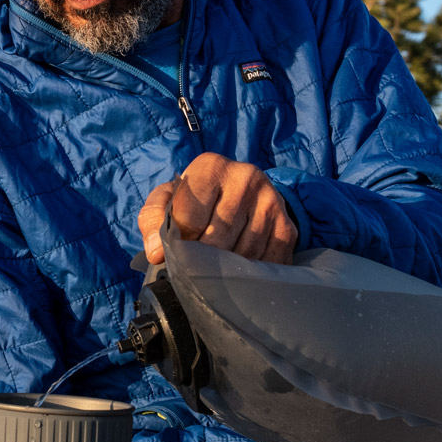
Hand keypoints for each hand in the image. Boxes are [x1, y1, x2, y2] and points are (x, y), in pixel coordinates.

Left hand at [140, 153, 298, 264]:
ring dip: (225, 272)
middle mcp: (245, 178)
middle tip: (193, 269)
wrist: (240, 193)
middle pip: (216, 240)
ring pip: (242, 255)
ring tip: (214, 271)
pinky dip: (249, 275)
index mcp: (211, 167)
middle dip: (200, 261)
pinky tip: (238, 273)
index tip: (175, 253)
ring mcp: (271, 202)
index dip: (178, 244)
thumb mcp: (166, 201)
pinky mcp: (288, 226)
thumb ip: (153, 220)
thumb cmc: (194, 200)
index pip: (189, 219)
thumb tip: (157, 253)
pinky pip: (266, 263)